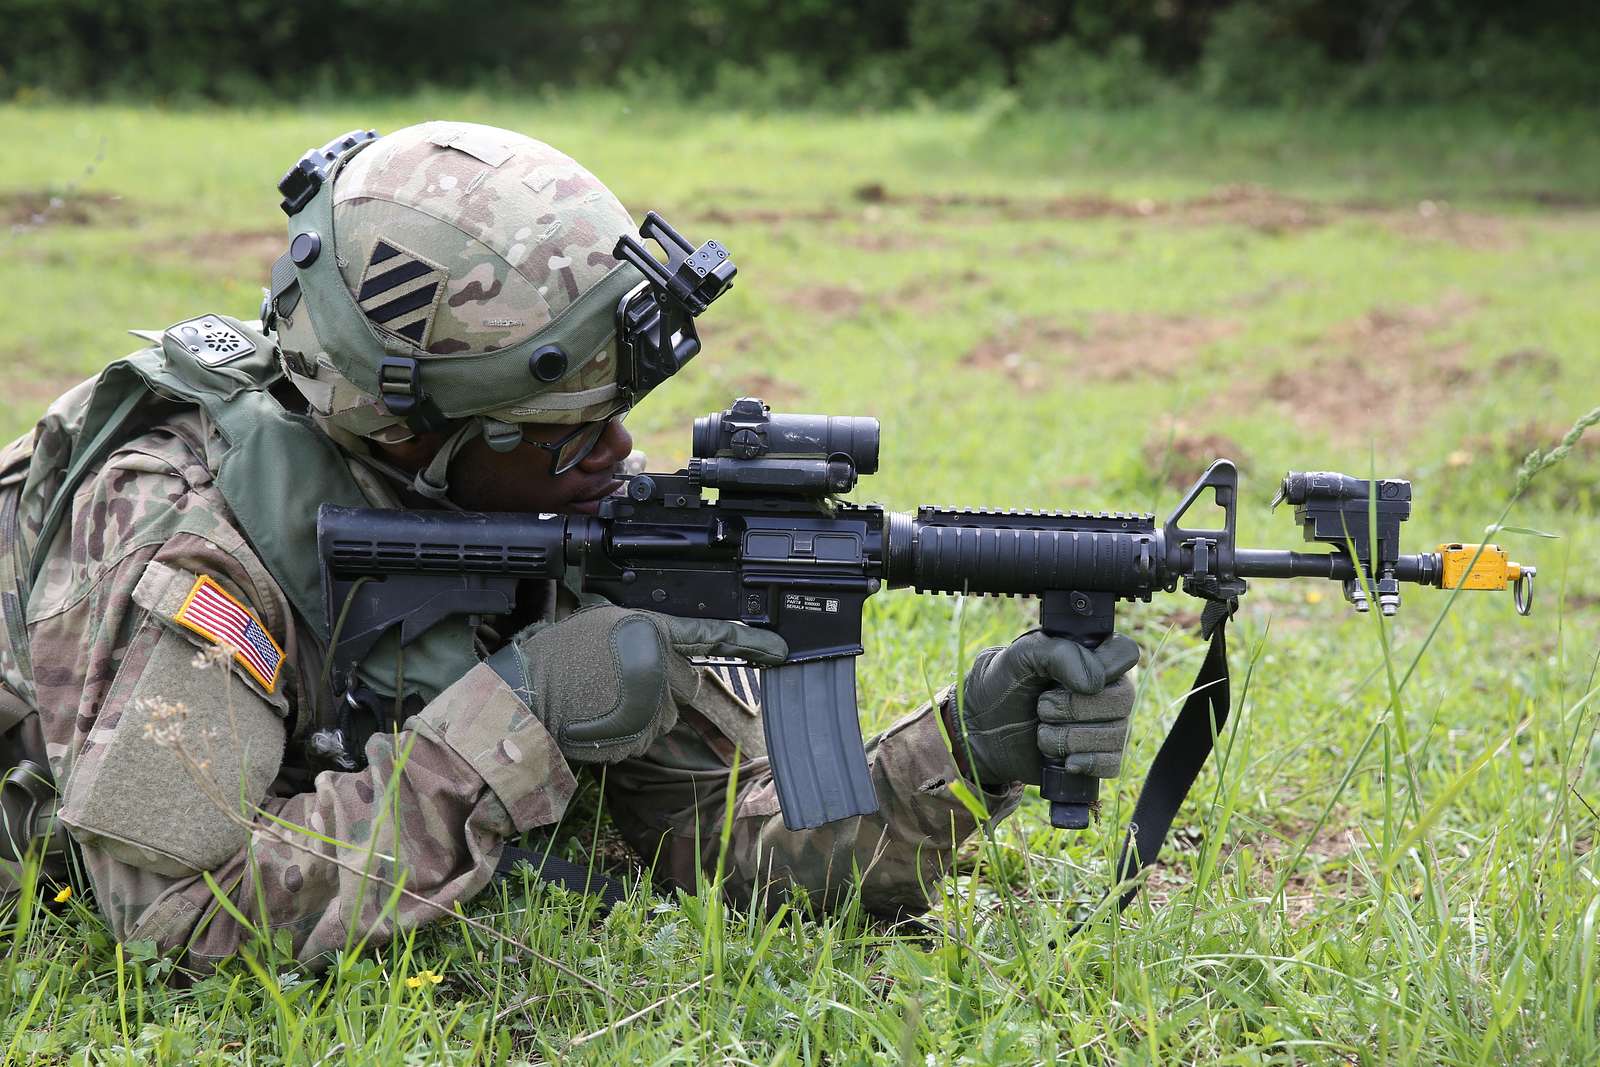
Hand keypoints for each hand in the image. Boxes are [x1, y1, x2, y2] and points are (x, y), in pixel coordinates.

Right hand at [487, 605, 787, 763]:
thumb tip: (665, 655)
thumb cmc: (555, 660)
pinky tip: (596, 722)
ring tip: (595, 701)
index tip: (780, 650)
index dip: (749, 642)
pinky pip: (644, 738)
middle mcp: (657, 661)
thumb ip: (643, 639)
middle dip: (653, 690)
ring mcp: (652, 698)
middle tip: (608, 685)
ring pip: (662, 716)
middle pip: (680, 685)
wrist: (524, 693)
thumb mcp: (602, 629)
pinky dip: (624, 736)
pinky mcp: (642, 729)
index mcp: (649, 629)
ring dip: (637, 716)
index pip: (709, 636)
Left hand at [948, 631, 1139, 786]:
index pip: (1125, 652)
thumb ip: (1055, 653)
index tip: (1071, 680)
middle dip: (1075, 708)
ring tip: (1042, 733)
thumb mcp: (1017, 658)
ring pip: (1117, 733)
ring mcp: (1103, 723)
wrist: (980, 735)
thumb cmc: (999, 688)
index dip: (1105, 667)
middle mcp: (1103, 688)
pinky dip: (1085, 763)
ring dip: (1071, 737)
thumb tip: (1094, 681)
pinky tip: (1064, 760)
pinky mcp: (1097, 756)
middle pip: (1123, 698)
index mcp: (1088, 656)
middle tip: (1042, 707)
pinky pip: (1112, 763)